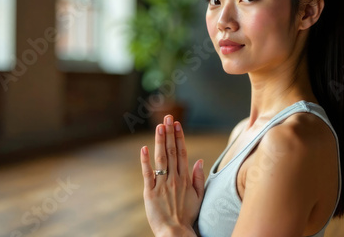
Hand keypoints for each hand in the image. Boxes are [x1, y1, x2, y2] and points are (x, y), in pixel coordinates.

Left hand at [140, 115, 204, 236]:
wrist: (175, 232)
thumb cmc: (187, 215)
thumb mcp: (198, 196)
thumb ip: (198, 178)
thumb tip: (199, 160)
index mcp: (185, 178)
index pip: (182, 152)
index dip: (179, 137)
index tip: (177, 124)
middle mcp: (174, 178)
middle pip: (171, 151)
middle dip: (169, 133)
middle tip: (168, 117)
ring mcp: (162, 184)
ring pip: (161, 159)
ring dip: (160, 141)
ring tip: (159, 126)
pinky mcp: (150, 192)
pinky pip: (148, 174)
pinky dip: (145, 161)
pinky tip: (144, 148)